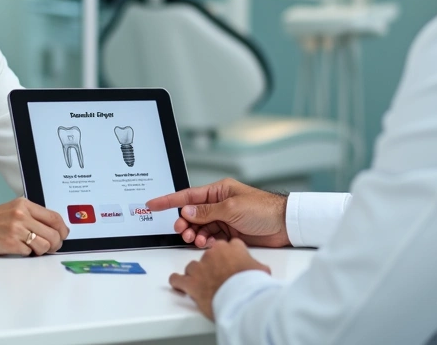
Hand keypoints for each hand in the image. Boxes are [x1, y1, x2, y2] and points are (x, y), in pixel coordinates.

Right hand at [0, 198, 69, 255]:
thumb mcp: (10, 211)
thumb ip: (29, 216)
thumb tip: (50, 229)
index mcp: (23, 204)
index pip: (54, 216)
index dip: (62, 229)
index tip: (62, 235)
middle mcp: (22, 214)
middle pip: (53, 233)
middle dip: (55, 244)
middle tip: (50, 248)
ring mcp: (16, 228)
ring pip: (45, 244)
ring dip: (41, 251)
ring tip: (32, 249)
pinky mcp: (10, 243)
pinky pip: (29, 253)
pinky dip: (26, 254)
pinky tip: (18, 250)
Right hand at [146, 178, 289, 247]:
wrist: (284, 225)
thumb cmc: (264, 209)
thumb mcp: (232, 208)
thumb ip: (207, 211)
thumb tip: (187, 212)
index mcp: (218, 191)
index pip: (188, 195)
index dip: (168, 200)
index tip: (152, 204)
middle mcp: (219, 204)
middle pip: (192, 214)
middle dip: (184, 223)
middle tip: (183, 232)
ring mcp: (224, 219)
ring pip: (200, 228)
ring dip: (195, 234)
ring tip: (198, 240)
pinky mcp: (229, 233)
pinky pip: (210, 237)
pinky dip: (206, 242)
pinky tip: (209, 244)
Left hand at [169, 238, 269, 319]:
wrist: (242, 299)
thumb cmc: (251, 285)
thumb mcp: (261, 270)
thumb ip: (256, 265)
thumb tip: (259, 270)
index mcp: (230, 248)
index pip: (228, 246)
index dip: (229, 256)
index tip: (230, 262)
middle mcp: (213, 254)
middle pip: (209, 255)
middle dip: (213, 265)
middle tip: (219, 277)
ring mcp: (200, 267)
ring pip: (193, 266)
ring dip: (197, 274)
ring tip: (203, 283)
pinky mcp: (191, 282)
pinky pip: (178, 278)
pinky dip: (178, 282)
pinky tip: (180, 285)